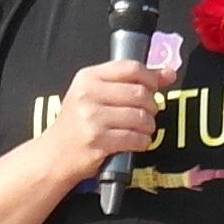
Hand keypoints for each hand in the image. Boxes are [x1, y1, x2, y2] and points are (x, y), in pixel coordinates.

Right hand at [55, 51, 167, 190]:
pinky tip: (132, 142)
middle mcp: (87, 95)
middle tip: (143, 114)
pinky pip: (136, 138)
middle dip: (151, 107)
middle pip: (141, 93)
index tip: (154, 88)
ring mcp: (91, 118)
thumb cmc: (78, 124)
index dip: (151, 78)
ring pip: (141, 117)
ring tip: (137, 130)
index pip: (131, 68)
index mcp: (87, 78)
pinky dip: (141, 142)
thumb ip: (131, 82)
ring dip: (147, 127)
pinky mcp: (98, 140)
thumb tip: (169, 73)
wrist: (54, 155)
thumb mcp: (96, 95)